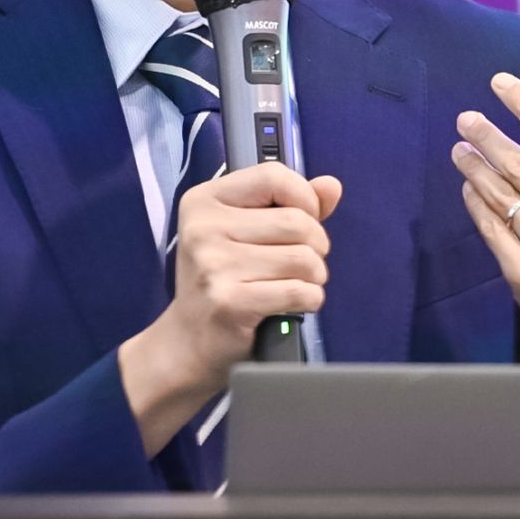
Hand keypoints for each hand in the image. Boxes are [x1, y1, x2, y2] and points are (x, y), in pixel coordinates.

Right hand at [118, 165, 344, 454]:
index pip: (274, 176)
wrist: (189, 342)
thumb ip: (290, 205)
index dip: (305, 199)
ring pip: (304, 259)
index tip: (306, 221)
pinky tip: (294, 304)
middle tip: (303, 264)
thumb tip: (331, 186)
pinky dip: (310, 300)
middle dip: (316, 246)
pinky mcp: (230, 302)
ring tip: (296, 284)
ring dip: (315, 276)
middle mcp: (203, 228)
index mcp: (205, 201)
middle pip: (298, 221)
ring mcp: (213, 266)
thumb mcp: (247, 233)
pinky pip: (299, 292)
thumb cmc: (224, 282)